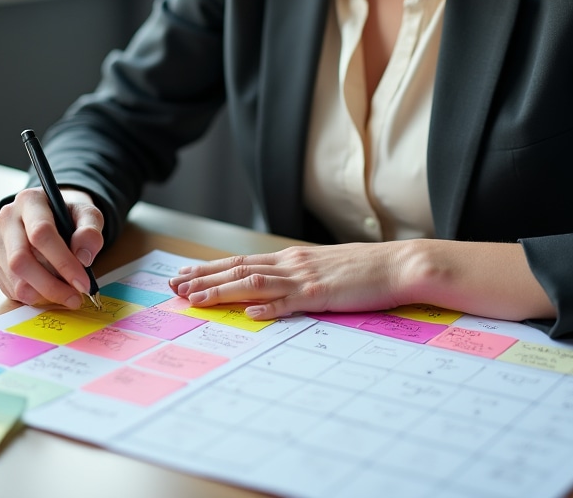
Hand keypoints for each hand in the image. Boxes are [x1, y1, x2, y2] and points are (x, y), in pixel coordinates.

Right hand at [0, 187, 103, 308]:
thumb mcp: (87, 215)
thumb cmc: (67, 216)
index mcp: (30, 200)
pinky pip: (9, 288)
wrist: (48, 217)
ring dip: (43, 294)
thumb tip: (83, 257)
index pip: (41, 233)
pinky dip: (32, 296)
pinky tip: (48, 289)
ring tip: (65, 293)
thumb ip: (91, 231)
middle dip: (51, 285)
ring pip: (14, 279)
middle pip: (20, 260)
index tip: (83, 282)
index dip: (63, 261)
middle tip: (75, 298)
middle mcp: (6, 217)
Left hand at [168, 242, 415, 319]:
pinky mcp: (322, 294)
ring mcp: (305, 278)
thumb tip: (275, 290)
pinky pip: (289, 302)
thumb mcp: (325, 270)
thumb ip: (299, 278)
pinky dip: (267, 308)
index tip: (185, 274)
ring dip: (222, 291)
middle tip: (173, 286)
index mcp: (292, 258)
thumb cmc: (365, 270)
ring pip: (254, 283)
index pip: (241, 261)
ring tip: (195, 298)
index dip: (210, 269)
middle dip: (203, 278)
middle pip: (238, 269)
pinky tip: (249, 313)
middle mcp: (292, 263)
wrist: (399, 264)